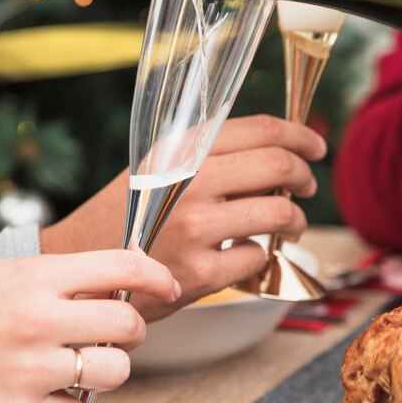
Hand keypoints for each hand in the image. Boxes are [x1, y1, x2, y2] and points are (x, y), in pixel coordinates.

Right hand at [0, 250, 177, 402]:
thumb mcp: (9, 274)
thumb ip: (65, 276)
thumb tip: (118, 287)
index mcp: (37, 277)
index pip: (121, 266)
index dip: (157, 275)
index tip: (168, 286)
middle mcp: (38, 319)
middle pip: (127, 322)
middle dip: (133, 327)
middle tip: (117, 330)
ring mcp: (31, 369)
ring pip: (115, 370)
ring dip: (110, 366)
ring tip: (84, 361)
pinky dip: (71, 399)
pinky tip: (46, 386)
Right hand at [42, 115, 326, 320]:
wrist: (85, 261)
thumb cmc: (129, 211)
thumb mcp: (159, 166)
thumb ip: (208, 153)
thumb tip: (276, 150)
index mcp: (180, 148)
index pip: (260, 129)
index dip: (300, 135)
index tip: (315, 147)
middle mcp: (188, 181)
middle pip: (278, 166)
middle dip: (305, 176)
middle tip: (306, 185)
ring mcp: (194, 228)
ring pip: (279, 213)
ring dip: (296, 220)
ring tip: (289, 225)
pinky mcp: (198, 273)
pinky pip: (257, 256)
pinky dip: (262, 254)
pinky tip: (248, 253)